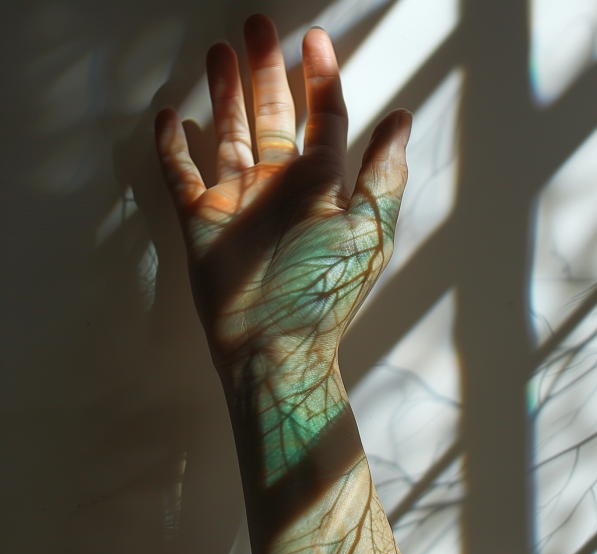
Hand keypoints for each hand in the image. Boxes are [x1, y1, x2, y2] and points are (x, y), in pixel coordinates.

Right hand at [155, 14, 411, 370]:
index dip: (321, 77)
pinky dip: (172, 149)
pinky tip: (168, 118)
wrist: (275, 342)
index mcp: (320, 182)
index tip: (315, 40)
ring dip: (223, 95)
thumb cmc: (324, 288)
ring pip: (228, 134)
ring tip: (218, 52)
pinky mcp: (201, 220)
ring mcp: (239, 200)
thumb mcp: (367, 227)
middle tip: (257, 26)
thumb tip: (401, 119)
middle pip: (272, 114)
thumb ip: (381, 172)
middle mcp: (279, 184)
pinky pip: (182, 175)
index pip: (322, 117)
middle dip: (265, 70)